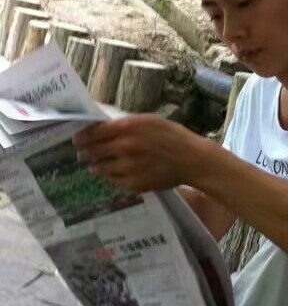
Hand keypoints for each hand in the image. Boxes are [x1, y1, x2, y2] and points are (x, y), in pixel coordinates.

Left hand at [72, 115, 211, 192]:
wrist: (191, 160)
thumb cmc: (173, 136)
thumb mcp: (150, 121)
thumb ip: (126, 124)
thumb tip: (103, 127)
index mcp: (128, 128)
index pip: (93, 133)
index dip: (82, 137)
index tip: (77, 139)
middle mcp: (124, 147)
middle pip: (92, 151)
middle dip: (85, 152)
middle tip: (82, 153)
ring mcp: (127, 168)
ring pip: (100, 168)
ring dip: (96, 166)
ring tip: (97, 165)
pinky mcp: (133, 184)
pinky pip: (113, 181)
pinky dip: (111, 177)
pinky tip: (117, 173)